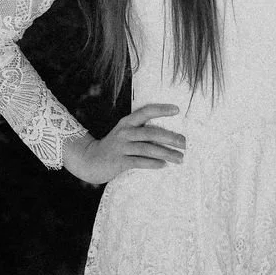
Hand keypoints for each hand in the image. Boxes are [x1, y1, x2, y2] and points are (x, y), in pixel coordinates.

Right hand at [63, 104, 185, 184]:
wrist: (91, 160)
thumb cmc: (115, 147)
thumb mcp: (125, 134)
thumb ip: (141, 131)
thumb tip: (168, 136)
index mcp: (127, 122)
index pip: (146, 111)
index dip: (161, 109)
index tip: (177, 110)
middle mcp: (124, 132)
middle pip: (151, 132)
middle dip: (170, 137)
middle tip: (185, 143)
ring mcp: (121, 147)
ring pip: (147, 149)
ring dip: (166, 153)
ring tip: (180, 158)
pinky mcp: (119, 161)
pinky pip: (139, 162)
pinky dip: (153, 163)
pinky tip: (163, 165)